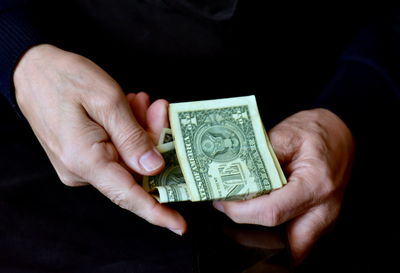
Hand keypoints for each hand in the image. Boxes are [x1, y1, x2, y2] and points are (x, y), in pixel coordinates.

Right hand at [13, 44, 185, 234]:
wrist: (31, 69)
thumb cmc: (64, 78)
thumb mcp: (107, 101)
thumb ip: (132, 138)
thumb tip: (154, 168)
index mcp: (86, 160)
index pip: (128, 195)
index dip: (157, 211)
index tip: (179, 225)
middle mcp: (81, 170)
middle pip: (134, 170)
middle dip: (154, 143)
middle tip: (159, 110)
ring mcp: (80, 164)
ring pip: (127, 158)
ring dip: (140, 132)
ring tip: (141, 103)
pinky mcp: (82, 156)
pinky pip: (115, 151)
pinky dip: (127, 133)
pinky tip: (130, 109)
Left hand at [213, 109, 353, 263]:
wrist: (340, 132)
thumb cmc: (316, 130)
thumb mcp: (285, 135)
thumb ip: (260, 158)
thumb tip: (232, 177)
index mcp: (315, 185)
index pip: (272, 212)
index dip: (241, 212)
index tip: (222, 203)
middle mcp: (325, 210)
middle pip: (285, 244)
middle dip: (252, 239)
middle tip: (229, 218)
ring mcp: (326, 220)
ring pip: (294, 250)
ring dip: (265, 239)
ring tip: (242, 215)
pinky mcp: (320, 221)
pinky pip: (297, 240)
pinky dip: (276, 235)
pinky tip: (259, 217)